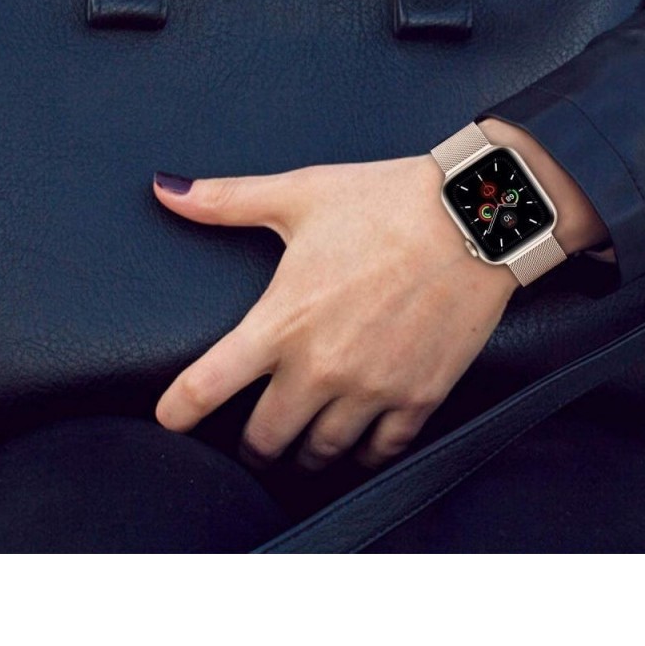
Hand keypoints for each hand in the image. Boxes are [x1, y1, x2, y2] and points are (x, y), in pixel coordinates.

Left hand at [151, 156, 517, 471]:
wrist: (475, 215)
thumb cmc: (387, 201)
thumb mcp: (300, 194)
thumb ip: (227, 200)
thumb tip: (169, 190)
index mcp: (281, 321)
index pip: (206, 387)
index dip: (177, 411)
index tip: (170, 418)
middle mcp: (321, 367)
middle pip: (264, 439)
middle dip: (252, 444)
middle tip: (252, 439)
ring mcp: (372, 388)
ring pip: (321, 453)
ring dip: (305, 452)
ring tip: (301, 445)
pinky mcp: (419, 396)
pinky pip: (381, 452)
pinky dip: (364, 455)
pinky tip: (357, 446)